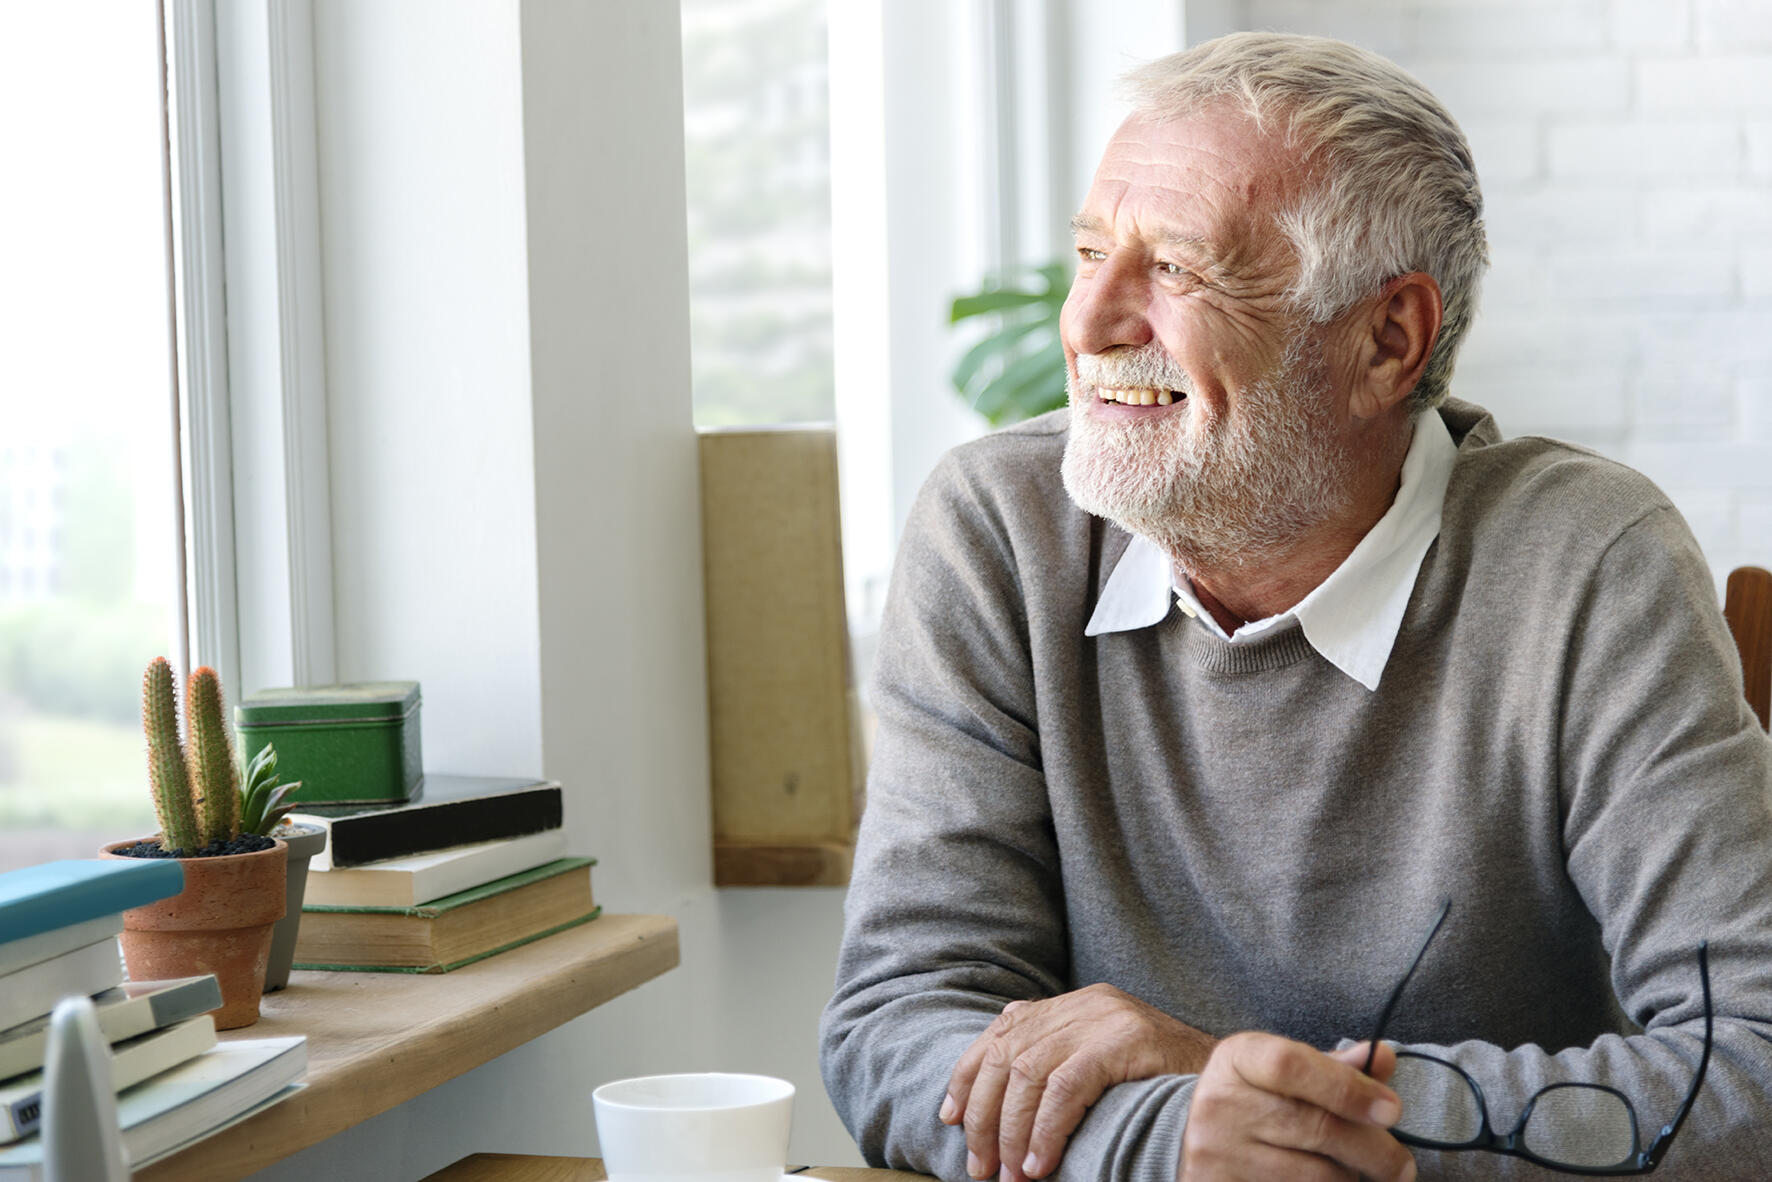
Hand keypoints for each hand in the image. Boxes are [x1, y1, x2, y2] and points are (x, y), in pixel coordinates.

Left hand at [940, 983, 1217, 1180]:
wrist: (1239, 1083)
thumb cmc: (1166, 1089)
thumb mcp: (1104, 1069)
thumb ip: (1058, 1069)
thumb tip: (998, 1113)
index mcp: (1074, 1005)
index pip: (1001, 1034)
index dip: (967, 1076)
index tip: (950, 1120)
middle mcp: (1085, 1003)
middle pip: (1007, 1055)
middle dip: (984, 1117)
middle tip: (981, 1168)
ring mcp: (1106, 1016)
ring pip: (1028, 1073)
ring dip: (1010, 1132)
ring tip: (1011, 1176)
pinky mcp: (1126, 1038)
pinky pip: (1066, 1086)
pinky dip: (1045, 1129)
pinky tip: (1039, 1161)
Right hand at [1178, 1036, 1414, 1181]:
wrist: (1190, 1137)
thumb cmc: (1255, 1099)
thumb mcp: (1283, 1070)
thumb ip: (1335, 1067)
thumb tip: (1384, 1057)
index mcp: (1239, 1058)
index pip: (1292, 1065)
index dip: (1347, 1087)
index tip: (1392, 1110)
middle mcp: (1221, 1103)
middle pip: (1317, 1128)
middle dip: (1374, 1151)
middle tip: (1402, 1167)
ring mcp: (1217, 1153)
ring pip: (1314, 1177)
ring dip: (1348, 1179)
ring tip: (1354, 1174)